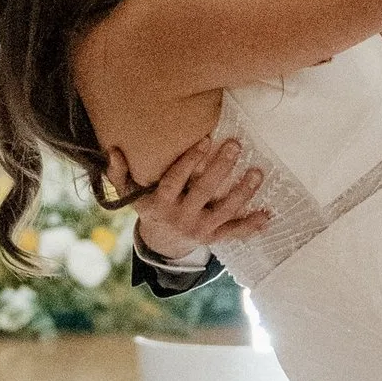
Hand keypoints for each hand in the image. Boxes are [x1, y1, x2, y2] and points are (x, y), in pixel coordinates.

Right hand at [104, 131, 270, 263]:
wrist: (161, 240)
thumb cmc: (148, 205)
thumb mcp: (128, 193)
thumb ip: (118, 173)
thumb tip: (113, 151)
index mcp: (160, 204)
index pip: (175, 180)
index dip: (190, 161)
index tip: (206, 139)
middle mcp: (180, 217)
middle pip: (204, 192)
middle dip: (221, 168)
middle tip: (236, 145)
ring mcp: (199, 229)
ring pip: (224, 210)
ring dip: (243, 192)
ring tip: (257, 172)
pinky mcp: (214, 237)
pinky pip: (234, 233)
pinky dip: (251, 225)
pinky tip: (267, 214)